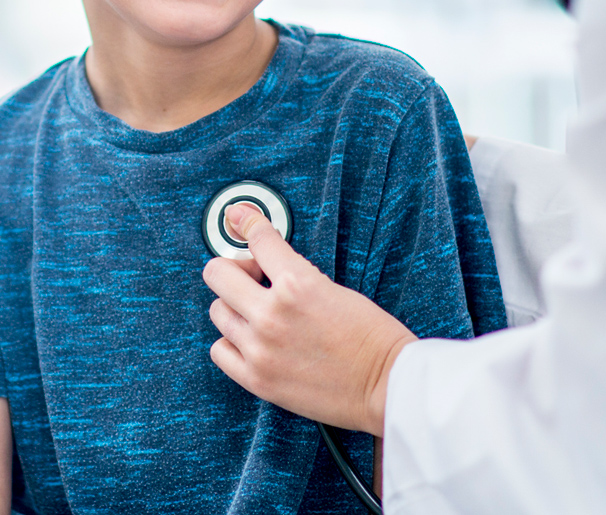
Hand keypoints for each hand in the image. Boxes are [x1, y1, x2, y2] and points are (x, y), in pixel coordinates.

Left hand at [201, 203, 416, 434]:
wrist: (389, 386)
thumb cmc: (374, 339)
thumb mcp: (337, 289)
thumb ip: (295, 274)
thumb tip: (266, 262)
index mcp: (298, 284)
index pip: (257, 238)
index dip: (247, 223)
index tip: (239, 218)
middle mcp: (272, 314)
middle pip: (217, 274)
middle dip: (235, 270)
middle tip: (254, 278)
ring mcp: (260, 347)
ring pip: (217, 311)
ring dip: (234, 307)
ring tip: (259, 313)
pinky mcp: (257, 378)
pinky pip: (219, 350)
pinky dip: (231, 343)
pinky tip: (251, 341)